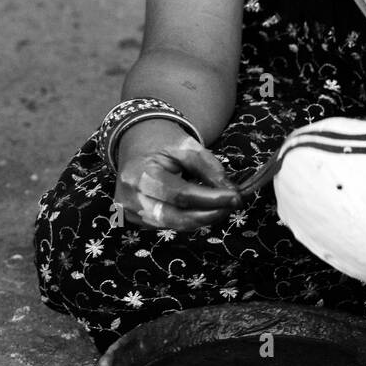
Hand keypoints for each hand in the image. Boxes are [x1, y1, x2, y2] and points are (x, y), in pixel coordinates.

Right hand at [113, 130, 241, 232]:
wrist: (135, 142)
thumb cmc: (161, 142)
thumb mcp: (186, 145)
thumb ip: (208, 168)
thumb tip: (230, 192)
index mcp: (140, 174)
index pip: (180, 194)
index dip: (210, 199)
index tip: (235, 197)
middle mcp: (131, 199)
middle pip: (175, 217)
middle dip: (208, 215)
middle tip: (231, 206)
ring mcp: (130, 213)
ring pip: (174, 224)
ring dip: (201, 218)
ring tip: (221, 205)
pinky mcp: (135, 219)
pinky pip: (167, 223)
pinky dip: (187, 217)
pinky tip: (201, 207)